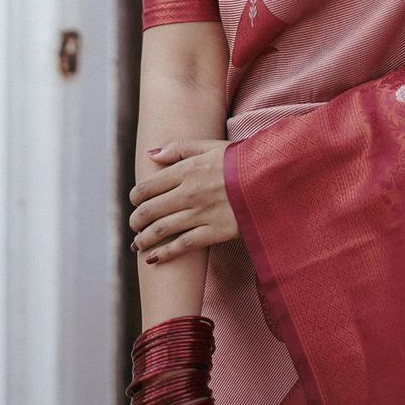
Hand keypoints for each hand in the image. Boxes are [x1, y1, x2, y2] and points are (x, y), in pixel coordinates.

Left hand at [130, 140, 239, 262]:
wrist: (271, 179)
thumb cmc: (240, 161)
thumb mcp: (211, 146)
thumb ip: (180, 148)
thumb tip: (151, 154)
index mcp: (187, 170)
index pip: (148, 186)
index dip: (136, 196)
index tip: (134, 201)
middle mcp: (189, 193)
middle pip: (150, 210)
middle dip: (136, 220)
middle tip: (134, 225)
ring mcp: (200, 214)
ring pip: (161, 230)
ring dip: (144, 239)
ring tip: (137, 244)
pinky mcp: (214, 232)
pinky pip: (183, 246)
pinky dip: (164, 254)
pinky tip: (154, 258)